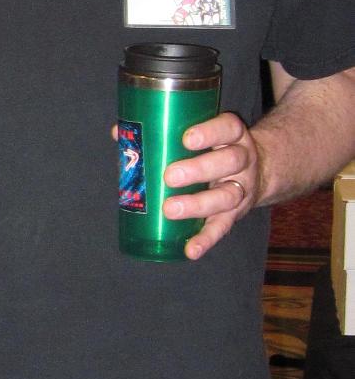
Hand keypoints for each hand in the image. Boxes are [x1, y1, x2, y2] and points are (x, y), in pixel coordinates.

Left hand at [162, 110, 261, 258]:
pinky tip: (190, 250)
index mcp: (231, 136)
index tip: (186, 138)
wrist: (260, 172)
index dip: (210, 132)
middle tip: (170, 176)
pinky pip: (222, 228)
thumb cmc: (212, 150)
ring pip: (227, 196)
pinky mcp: (235, 215)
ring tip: (170, 209)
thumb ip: (162, 134)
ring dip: (198, 204)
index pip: (228, 128)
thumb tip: (119, 133)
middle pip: (229, 162)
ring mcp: (240, 189)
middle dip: (199, 169)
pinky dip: (205, 240)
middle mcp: (242, 161)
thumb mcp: (200, 136)